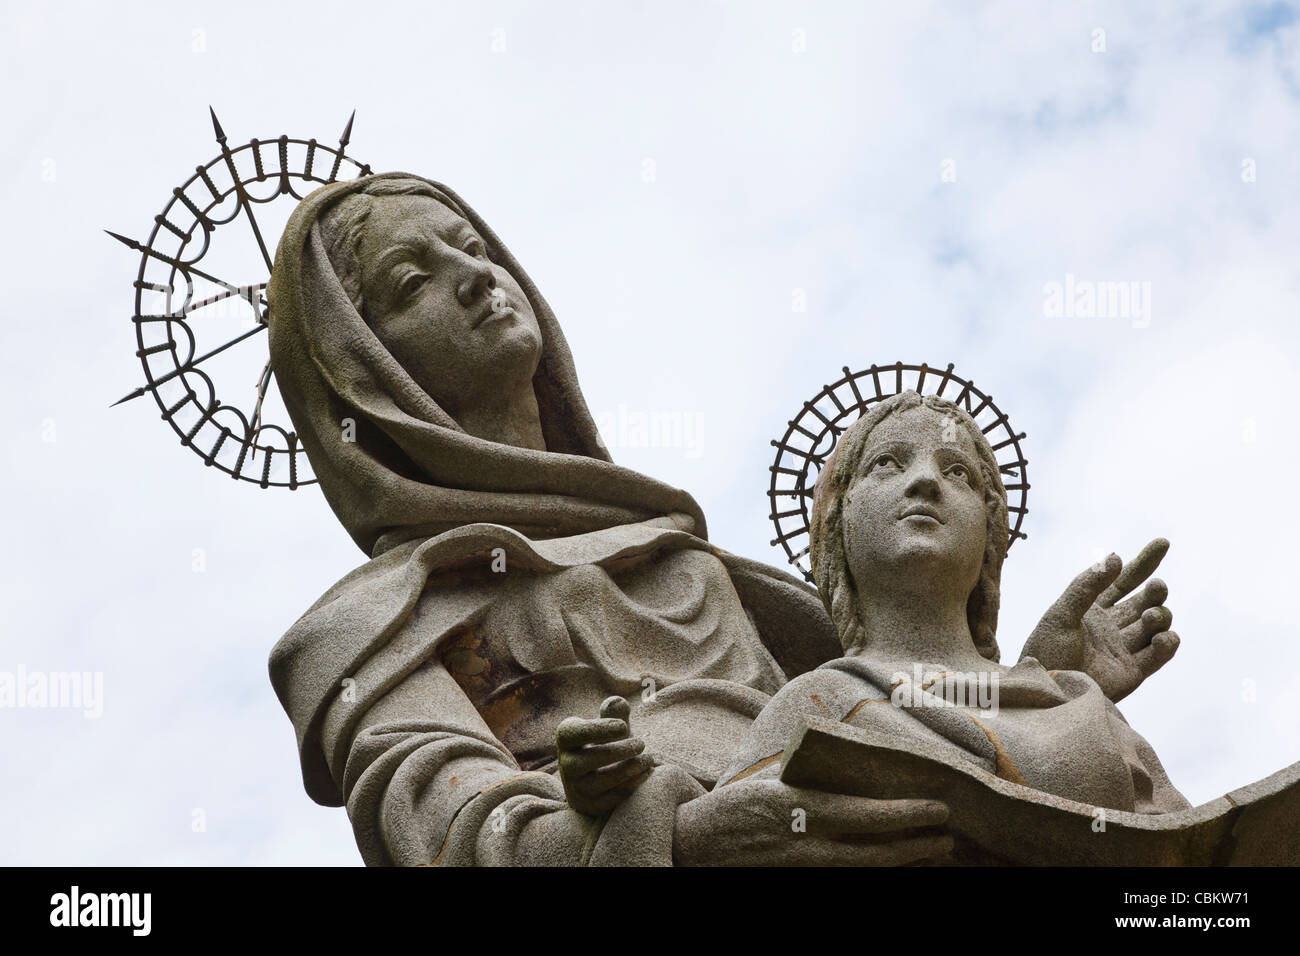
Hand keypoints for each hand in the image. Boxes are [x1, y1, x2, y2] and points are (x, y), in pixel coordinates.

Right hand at [556, 696, 653, 815]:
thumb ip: (614, 712)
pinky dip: (632, 785)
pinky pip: (611, 798)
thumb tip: (618, 702)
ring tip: (648, 758)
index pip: (572, 733)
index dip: (597, 729)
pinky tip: (647, 772)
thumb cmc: (607, 741)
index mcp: (566, 738)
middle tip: (642, 743)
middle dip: (618, 751)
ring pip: (599, 782)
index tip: (624, 726)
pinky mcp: (590, 805)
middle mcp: (566, 764)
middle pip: (587, 760)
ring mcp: (576, 787)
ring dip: (628, 769)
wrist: (600, 775)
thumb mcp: (609, 725)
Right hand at [673, 778, 951, 865]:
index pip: (863, 814)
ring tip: (936, 854)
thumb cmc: (734, 807)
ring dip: (904, 863)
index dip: (905, 814)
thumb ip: (813, 787)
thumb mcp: (772, 784)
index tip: (939, 807)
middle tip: (949, 837)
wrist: (692, 845)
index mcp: (795, 807)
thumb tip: (861, 777)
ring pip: (864, 872)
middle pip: (873, 852)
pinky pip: (845, 882)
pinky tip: (899, 869)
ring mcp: (800, 869)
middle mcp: (802, 843)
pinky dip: (875, 875)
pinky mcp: (797, 881)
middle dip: (916, 846)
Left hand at [1021, 538, 1179, 702]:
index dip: (1143, 562)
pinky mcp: (1132, 673)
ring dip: (1159, 616)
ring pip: (1154, 625)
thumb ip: (1086, 586)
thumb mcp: (1061, 614)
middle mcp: (1111, 626)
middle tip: (1156, 588)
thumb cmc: (1046, 651)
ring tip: (1149, 616)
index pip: (1123, 580)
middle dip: (1154, 591)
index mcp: (1092, 608)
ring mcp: (1123, 649)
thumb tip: (1115, 557)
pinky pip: (1158, 655)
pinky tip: (1163, 637)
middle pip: (1144, 600)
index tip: (1162, 543)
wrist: (1045, 691)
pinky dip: (1167, 644)